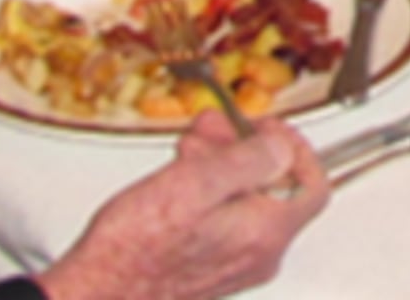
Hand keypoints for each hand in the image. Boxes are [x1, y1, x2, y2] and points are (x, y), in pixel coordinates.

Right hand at [40, 111, 325, 299]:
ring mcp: (238, 266)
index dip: (293, 148)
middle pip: (275, 189)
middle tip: (217, 127)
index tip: (265, 127)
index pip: (312, 185)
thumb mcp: (195, 184)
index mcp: (264, 233)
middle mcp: (260, 256)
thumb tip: (282, 147)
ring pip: (247, 203)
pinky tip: (182, 178)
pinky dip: (212, 193)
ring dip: (223, 166)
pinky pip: (228, 222)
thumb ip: (249, 161)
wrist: (98, 292)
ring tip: (190, 148)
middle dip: (245, 149)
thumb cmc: (135, 248)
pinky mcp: (213, 269)